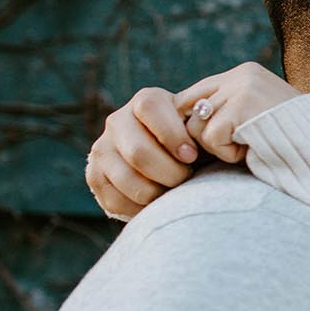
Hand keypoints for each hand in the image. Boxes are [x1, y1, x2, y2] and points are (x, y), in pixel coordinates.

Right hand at [86, 87, 200, 220]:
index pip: (150, 108)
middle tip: (186, 178)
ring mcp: (102, 149)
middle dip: (169, 172)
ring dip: (156, 192)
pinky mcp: (94, 176)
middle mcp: (118, 121)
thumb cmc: (194, 142)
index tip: (191, 156)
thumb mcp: (199, 129)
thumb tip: (215, 135)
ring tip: (174, 192)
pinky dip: (140, 208)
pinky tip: (156, 204)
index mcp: (145, 102)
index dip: (172, 134)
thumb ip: (204, 127)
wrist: (169, 162)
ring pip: (126, 178)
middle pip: (138, 151)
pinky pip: (114, 198)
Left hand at [175, 62, 301, 164]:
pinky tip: (251, 151)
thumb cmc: (291, 143)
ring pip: (196, 125)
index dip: (194, 122)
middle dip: (201, 136)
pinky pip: (211, 137)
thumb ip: (227, 110)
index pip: (195, 94)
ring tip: (247, 147)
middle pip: (188, 108)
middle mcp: (242, 75)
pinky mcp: (243, 106)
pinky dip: (227, 153)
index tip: (209, 143)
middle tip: (231, 149)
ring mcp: (242, 88)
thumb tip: (180, 119)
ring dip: (217, 146)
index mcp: (246, 73)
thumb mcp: (256, 116)